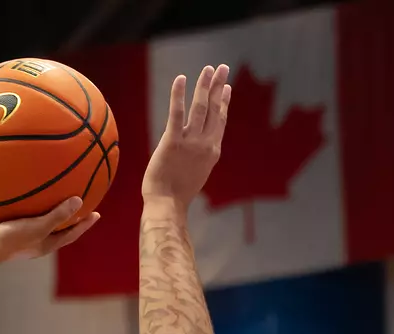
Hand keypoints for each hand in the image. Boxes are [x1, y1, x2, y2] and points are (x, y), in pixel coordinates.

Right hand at [0, 197, 101, 287]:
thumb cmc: (11, 239)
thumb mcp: (38, 227)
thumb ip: (58, 215)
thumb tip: (80, 201)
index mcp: (45, 244)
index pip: (71, 234)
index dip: (84, 225)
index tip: (97, 214)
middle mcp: (36, 241)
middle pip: (58, 228)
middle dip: (70, 217)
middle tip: (81, 203)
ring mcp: (21, 235)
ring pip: (40, 220)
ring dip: (49, 209)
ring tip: (56, 194)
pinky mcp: (8, 227)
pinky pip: (23, 213)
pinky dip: (29, 203)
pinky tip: (26, 189)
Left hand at [142, 64, 230, 208]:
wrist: (168, 205)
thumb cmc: (178, 193)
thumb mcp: (197, 172)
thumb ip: (201, 155)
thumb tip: (201, 147)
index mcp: (212, 150)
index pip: (221, 121)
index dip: (224, 102)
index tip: (226, 87)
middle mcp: (205, 143)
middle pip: (215, 109)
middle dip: (219, 86)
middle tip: (223, 68)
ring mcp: (190, 142)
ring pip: (200, 107)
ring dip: (205, 85)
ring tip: (208, 69)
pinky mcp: (172, 142)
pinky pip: (177, 113)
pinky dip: (179, 94)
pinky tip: (181, 79)